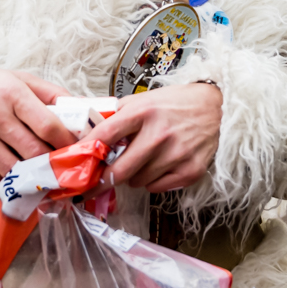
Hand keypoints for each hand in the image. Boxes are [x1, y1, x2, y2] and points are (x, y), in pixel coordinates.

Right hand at [0, 68, 73, 187]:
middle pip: (34, 152)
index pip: (48, 126)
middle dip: (53, 166)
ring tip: (45, 181)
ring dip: (32, 179)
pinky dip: (8, 185)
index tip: (76, 152)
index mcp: (12, 92)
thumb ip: (51, 93)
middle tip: (64, 173)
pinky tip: (18, 183)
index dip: (67, 144)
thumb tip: (84, 109)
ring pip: (14, 170)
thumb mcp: (19, 79)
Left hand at [81, 83, 220, 192]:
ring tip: (140, 162)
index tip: (75, 162)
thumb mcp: (141, 100)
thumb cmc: (172, 103)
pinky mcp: (190, 170)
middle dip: (105, 179)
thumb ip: (115, 114)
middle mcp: (159, 134)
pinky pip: (157, 188)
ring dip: (132, 176)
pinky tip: (157, 166)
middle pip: (120, 170)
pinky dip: (152, 181)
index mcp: (143, 112)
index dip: (88, 151)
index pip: (106, 134)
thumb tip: (86, 128)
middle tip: (97, 182)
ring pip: (138, 181)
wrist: (210, 106)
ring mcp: (176, 154)